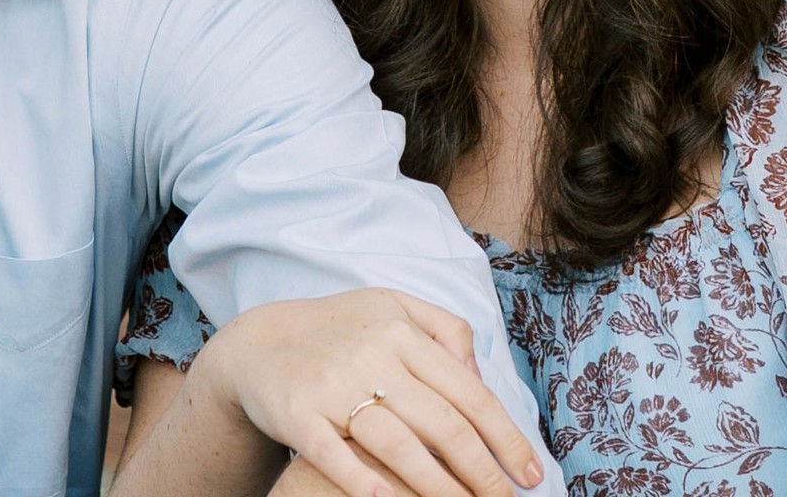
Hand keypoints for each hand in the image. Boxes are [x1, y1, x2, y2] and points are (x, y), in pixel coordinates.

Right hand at [191, 288, 547, 496]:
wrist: (256, 342)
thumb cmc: (336, 329)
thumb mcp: (391, 307)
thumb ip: (443, 329)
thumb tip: (480, 372)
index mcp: (401, 330)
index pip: (467, 392)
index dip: (505, 437)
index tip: (530, 472)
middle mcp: (370, 355)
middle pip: (442, 424)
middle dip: (483, 472)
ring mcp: (332, 386)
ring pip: (398, 446)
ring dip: (440, 489)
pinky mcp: (296, 414)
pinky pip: (336, 456)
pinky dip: (366, 483)